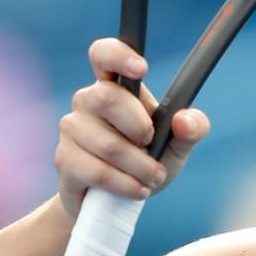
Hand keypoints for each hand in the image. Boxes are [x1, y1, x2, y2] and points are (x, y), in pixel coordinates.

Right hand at [54, 38, 210, 218]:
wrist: (114, 202)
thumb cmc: (148, 160)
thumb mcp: (178, 144)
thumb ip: (192, 128)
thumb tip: (184, 120)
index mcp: (115, 85)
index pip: (103, 54)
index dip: (118, 55)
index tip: (142, 68)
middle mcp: (88, 99)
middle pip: (108, 98)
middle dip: (140, 127)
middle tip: (153, 145)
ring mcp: (71, 128)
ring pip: (109, 144)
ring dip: (140, 166)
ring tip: (153, 177)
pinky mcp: (64, 159)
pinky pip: (97, 171)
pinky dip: (125, 184)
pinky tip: (138, 189)